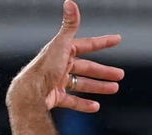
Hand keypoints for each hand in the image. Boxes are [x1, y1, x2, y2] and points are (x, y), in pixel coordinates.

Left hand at [6, 0, 123, 112]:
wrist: (30, 92)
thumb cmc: (45, 68)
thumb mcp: (62, 45)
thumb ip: (69, 25)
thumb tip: (70, 2)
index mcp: (62, 51)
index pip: (87, 44)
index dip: (103, 42)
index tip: (118, 40)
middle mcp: (59, 65)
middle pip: (86, 67)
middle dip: (104, 71)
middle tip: (120, 75)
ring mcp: (57, 82)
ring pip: (81, 84)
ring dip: (98, 86)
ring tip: (114, 89)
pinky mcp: (54, 97)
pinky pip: (72, 101)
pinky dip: (83, 104)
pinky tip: (95, 106)